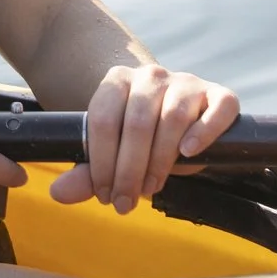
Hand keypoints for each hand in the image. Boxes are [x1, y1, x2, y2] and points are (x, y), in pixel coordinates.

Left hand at [51, 64, 240, 213]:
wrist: (179, 121)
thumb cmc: (141, 142)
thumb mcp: (114, 155)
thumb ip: (87, 172)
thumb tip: (58, 193)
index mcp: (117, 81)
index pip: (104, 120)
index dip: (101, 163)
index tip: (105, 195)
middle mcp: (151, 75)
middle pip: (137, 122)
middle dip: (129, 170)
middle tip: (126, 202)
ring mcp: (186, 81)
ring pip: (174, 117)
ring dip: (161, 160)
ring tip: (151, 186)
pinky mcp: (218, 94)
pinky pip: (218, 107)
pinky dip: (204, 131)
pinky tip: (189, 152)